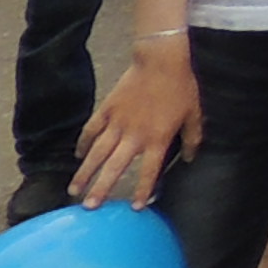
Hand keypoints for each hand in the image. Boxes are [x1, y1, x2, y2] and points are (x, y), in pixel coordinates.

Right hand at [75, 45, 201, 205]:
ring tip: (74, 190)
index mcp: (157, 139)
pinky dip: (83, 143)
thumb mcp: (194, 114)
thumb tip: (190, 158)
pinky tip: (77, 155)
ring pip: (97, 153)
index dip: (142, 190)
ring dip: (85, 172)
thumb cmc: (181, 87)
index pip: (148, 171)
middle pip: (114, 167)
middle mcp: (134, 135)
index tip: (135, 208)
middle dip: (101, 188)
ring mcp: (117, 122)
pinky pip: (91, 130)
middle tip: (89, 207)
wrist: (161, 60)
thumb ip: (191, 138)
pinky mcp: (107, 109)